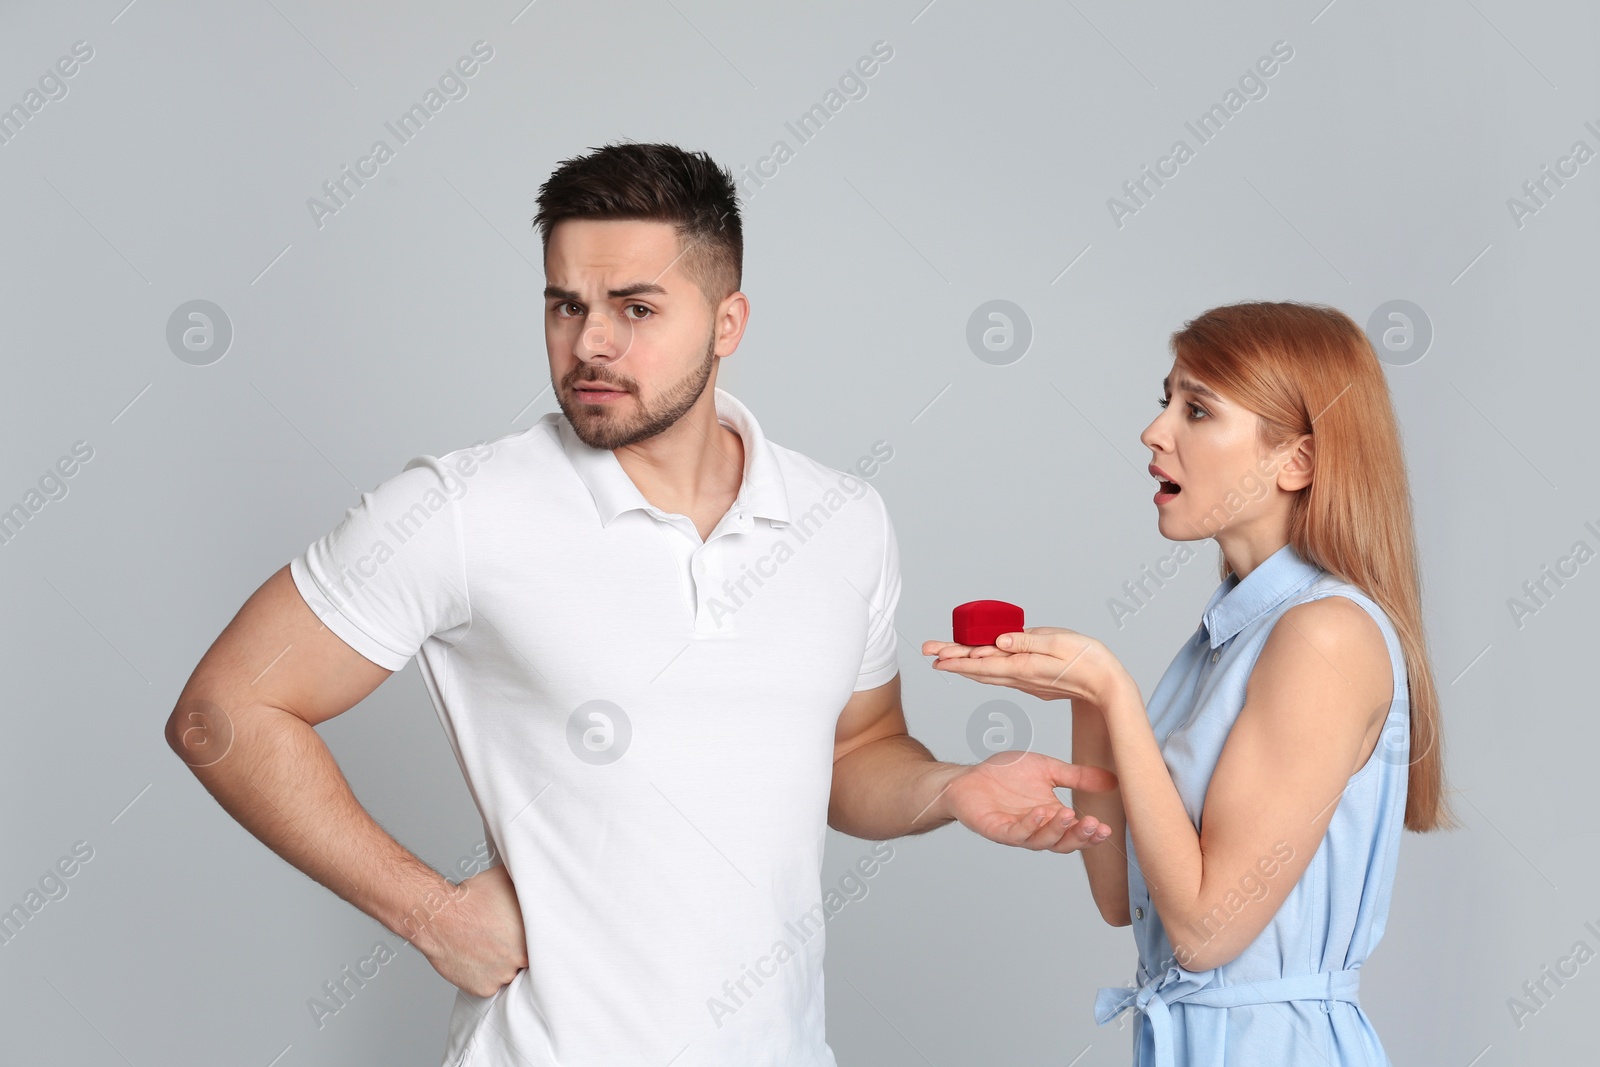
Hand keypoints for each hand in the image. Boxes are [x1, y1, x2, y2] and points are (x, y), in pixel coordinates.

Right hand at [417, 863, 528, 997]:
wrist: (440, 915)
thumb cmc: (472, 896)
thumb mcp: (507, 880)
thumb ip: (527, 886)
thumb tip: (538, 879)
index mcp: (533, 935)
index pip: (547, 945)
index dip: (536, 940)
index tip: (527, 935)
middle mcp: (521, 959)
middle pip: (528, 962)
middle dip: (519, 952)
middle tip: (504, 940)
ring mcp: (503, 976)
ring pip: (509, 974)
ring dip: (502, 965)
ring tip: (488, 946)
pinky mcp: (484, 988)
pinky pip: (490, 985)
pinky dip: (485, 975)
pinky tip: (477, 957)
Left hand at [922, 626, 1127, 704]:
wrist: (1108, 687)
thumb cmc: (1089, 661)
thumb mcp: (1060, 643)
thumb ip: (1028, 641)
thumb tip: (999, 640)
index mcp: (1024, 667)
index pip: (982, 664)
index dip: (957, 661)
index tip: (935, 658)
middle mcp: (1021, 677)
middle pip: (979, 669)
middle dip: (952, 660)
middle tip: (927, 653)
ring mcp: (1026, 681)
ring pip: (988, 673)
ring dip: (964, 665)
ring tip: (943, 658)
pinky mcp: (1033, 681)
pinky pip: (1001, 674)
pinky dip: (983, 668)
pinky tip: (977, 664)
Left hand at [936, 750, 1117, 852]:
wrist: (969, 777)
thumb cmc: (1006, 775)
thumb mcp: (1048, 770)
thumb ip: (1077, 777)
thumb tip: (1113, 780)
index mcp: (1052, 818)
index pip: (1076, 833)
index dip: (1091, 834)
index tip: (1106, 827)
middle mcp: (1037, 829)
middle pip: (1063, 843)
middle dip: (1079, 836)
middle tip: (1092, 824)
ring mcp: (1017, 832)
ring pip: (1041, 841)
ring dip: (1056, 830)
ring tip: (1068, 814)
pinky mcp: (997, 830)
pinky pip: (1016, 833)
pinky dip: (1029, 824)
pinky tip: (1040, 812)